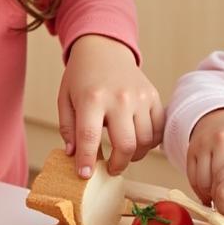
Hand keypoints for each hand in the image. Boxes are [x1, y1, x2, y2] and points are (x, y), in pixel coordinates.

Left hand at [58, 34, 162, 177]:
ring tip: (123, 153)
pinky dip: (150, 142)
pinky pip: (158, 129)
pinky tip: (137, 140)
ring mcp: (140, 97)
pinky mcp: (153, 97)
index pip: (89, 138)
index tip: (85, 175)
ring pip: (145, 141)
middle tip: (110, 168)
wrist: (104, 48)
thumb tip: (74, 154)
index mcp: (92, 98)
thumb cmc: (82, 76)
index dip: (87, 161)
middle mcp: (119, 98)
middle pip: (126, 145)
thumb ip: (68, 128)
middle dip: (118, 165)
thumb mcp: (65, 99)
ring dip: (134, 155)